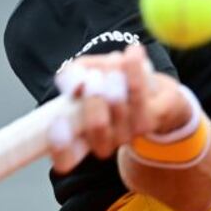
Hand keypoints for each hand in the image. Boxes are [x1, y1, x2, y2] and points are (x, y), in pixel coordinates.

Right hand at [47, 45, 190, 173]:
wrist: (152, 93)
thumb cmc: (108, 85)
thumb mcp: (83, 75)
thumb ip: (72, 75)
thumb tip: (75, 82)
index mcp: (79, 139)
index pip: (65, 158)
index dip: (60, 145)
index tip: (58, 121)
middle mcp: (103, 143)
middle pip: (96, 127)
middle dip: (94, 97)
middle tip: (93, 77)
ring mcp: (127, 134)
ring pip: (118, 106)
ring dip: (113, 76)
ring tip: (113, 61)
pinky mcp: (150, 121)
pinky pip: (139, 93)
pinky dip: (134, 69)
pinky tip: (133, 52)